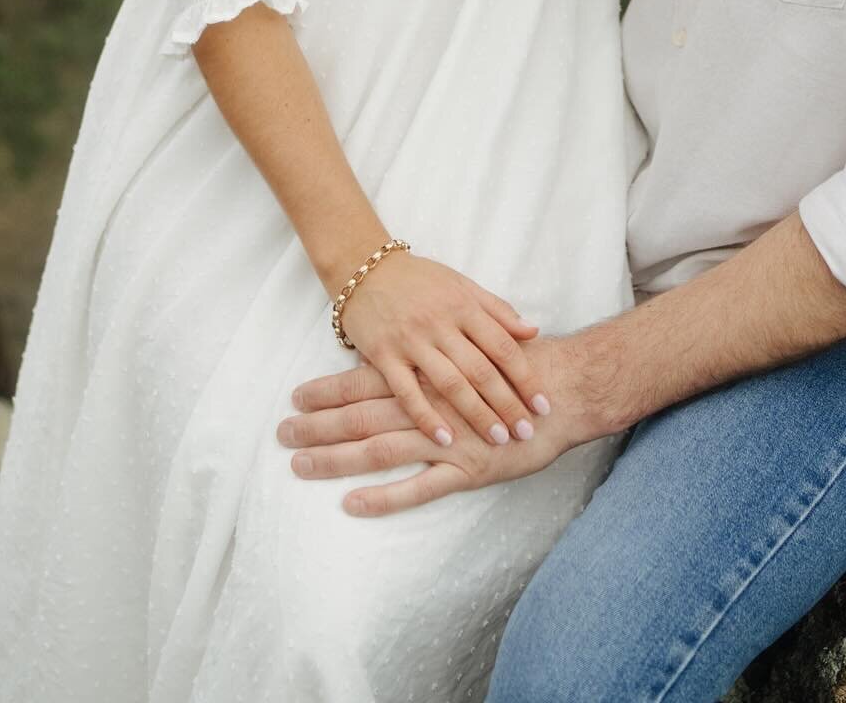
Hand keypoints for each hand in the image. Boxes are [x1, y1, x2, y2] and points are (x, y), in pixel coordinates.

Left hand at [278, 341, 580, 516]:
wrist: (563, 390)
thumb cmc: (518, 364)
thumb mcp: (474, 342)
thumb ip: (438, 348)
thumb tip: (401, 347)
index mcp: (428, 372)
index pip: (366, 381)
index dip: (329, 390)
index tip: (295, 398)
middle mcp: (429, 404)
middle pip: (362, 415)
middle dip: (319, 425)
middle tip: (282, 435)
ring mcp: (446, 439)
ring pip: (380, 449)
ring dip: (338, 458)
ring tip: (300, 466)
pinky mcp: (466, 470)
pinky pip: (418, 486)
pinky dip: (384, 496)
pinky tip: (353, 504)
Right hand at [334, 251, 547, 449]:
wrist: (364, 267)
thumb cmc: (419, 279)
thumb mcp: (461, 284)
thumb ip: (497, 309)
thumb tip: (533, 331)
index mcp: (464, 305)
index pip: (503, 346)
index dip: (526, 378)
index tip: (543, 405)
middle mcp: (440, 324)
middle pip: (481, 370)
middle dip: (507, 404)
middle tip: (527, 432)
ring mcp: (411, 341)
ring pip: (449, 384)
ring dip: (476, 414)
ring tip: (498, 439)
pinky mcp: (383, 355)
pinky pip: (407, 392)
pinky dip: (426, 417)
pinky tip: (446, 438)